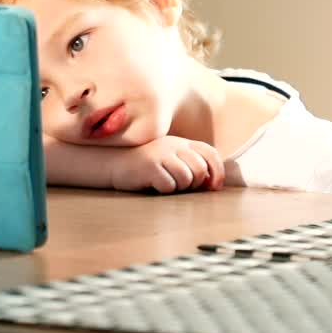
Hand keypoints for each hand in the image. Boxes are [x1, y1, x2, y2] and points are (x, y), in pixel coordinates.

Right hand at [111, 135, 225, 192]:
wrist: (114, 162)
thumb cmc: (147, 165)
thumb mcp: (170, 158)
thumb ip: (190, 164)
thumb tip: (212, 183)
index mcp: (183, 142)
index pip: (210, 153)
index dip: (218, 171)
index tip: (214, 187)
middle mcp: (175, 145)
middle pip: (200, 170)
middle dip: (195, 184)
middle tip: (180, 186)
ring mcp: (162, 154)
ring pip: (186, 179)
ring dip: (178, 188)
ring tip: (165, 183)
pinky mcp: (151, 166)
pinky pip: (169, 186)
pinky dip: (164, 190)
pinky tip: (153, 184)